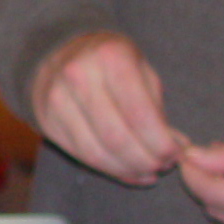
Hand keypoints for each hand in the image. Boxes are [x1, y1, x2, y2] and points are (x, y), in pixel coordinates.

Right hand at [31, 31, 186, 184]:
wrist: (60, 52)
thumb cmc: (111, 62)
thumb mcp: (140, 68)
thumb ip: (157, 108)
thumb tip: (176, 148)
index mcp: (111, 57)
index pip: (139, 113)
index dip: (160, 142)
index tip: (175, 154)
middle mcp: (79, 76)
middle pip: (117, 138)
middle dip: (146, 161)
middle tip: (164, 166)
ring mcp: (57, 99)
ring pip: (96, 153)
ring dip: (127, 170)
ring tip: (148, 172)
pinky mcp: (47, 120)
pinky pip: (81, 155)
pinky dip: (108, 169)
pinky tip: (127, 170)